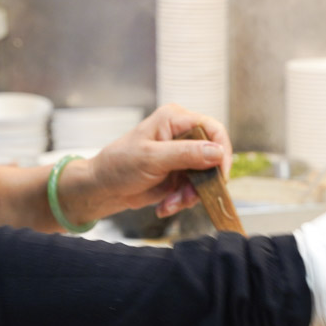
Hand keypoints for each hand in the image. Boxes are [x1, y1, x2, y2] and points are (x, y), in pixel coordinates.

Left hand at [86, 103, 232, 217]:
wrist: (104, 188)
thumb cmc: (119, 165)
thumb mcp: (152, 158)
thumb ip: (185, 153)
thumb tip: (217, 152)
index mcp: (175, 120)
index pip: (213, 129)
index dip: (222, 152)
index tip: (220, 176)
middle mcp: (182, 135)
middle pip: (213, 157)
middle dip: (202, 182)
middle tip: (187, 198)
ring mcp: (182, 156)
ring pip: (205, 178)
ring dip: (190, 196)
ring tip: (170, 204)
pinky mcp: (180, 175)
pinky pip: (194, 190)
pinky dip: (182, 201)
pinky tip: (165, 206)